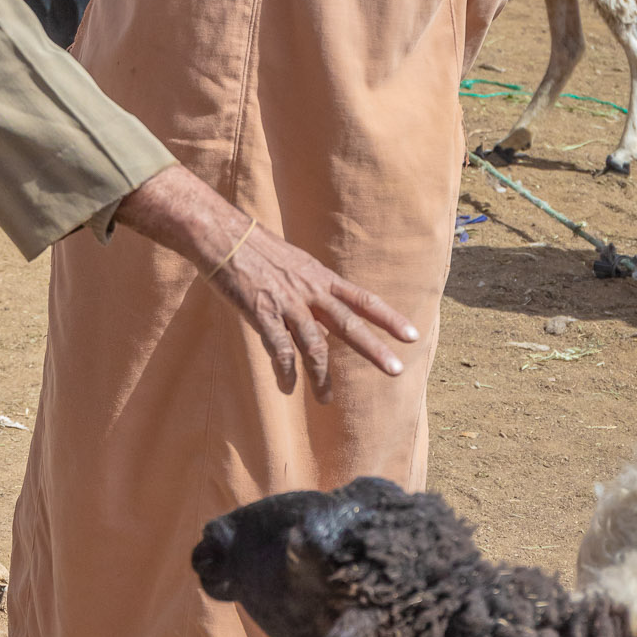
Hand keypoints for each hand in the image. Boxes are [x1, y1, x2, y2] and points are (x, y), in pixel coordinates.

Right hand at [114, 164, 417, 399]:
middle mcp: (310, 292)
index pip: (363, 300)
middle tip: (396, 370)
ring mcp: (287, 304)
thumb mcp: (295, 262)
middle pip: (349, 324)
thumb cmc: (256, 248)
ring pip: (314, 346)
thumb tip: (323, 307)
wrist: (224, 236)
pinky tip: (286, 386)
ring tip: (327, 399)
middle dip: (374, 349)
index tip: (411, 336)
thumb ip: (311, 286)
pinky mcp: (262, 313)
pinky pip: (279, 349)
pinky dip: (285, 370)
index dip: (389, 318)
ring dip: (322, 376)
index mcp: (321, 278)